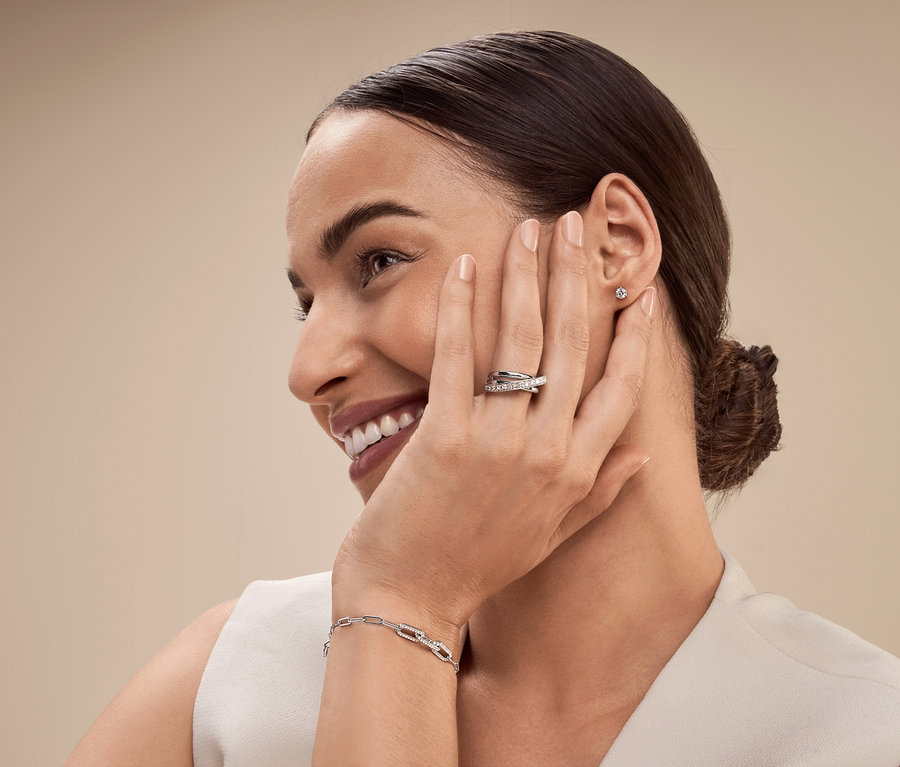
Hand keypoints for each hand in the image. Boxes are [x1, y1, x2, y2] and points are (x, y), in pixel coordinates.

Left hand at [330, 211, 654, 637]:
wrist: (410, 600)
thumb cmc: (477, 566)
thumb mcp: (551, 535)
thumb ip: (600, 491)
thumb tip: (644, 455)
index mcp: (576, 471)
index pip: (618, 388)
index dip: (633, 335)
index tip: (640, 291)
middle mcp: (546, 451)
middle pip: (572, 346)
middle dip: (577, 277)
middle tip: (577, 224)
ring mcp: (496, 442)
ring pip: (521, 340)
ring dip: (527, 276)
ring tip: (532, 227)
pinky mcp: (444, 437)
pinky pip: (457, 357)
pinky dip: (462, 308)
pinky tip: (468, 266)